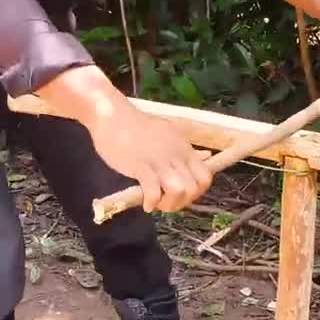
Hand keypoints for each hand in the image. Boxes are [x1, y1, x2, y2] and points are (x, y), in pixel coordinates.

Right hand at [86, 106, 213, 212]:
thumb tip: (207, 156)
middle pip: (193, 188)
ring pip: (178, 191)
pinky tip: (145, 203)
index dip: (197, 192)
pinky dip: (151, 203)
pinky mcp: (141, 166)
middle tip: (167, 202)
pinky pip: (154, 192)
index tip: (182, 195)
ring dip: (169, 204)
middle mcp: (176, 155)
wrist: (112, 116)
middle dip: (182, 202)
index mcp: (184, 148)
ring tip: (157, 204)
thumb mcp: (168, 134)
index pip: (205, 178)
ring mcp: (159, 160)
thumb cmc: (137, 126)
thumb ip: (185, 150)